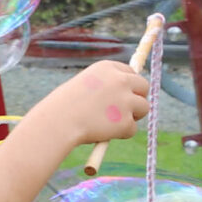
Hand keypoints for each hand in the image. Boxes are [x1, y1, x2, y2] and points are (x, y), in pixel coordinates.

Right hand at [35, 61, 149, 146]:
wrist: (57, 123)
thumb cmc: (63, 107)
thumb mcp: (85, 86)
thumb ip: (105, 87)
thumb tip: (127, 95)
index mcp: (108, 68)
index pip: (130, 71)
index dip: (129, 85)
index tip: (126, 94)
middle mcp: (120, 80)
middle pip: (143, 86)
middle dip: (138, 98)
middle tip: (128, 110)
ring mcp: (125, 100)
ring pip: (144, 108)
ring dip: (132, 116)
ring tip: (111, 124)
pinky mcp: (126, 121)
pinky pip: (132, 129)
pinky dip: (122, 134)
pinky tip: (104, 133)